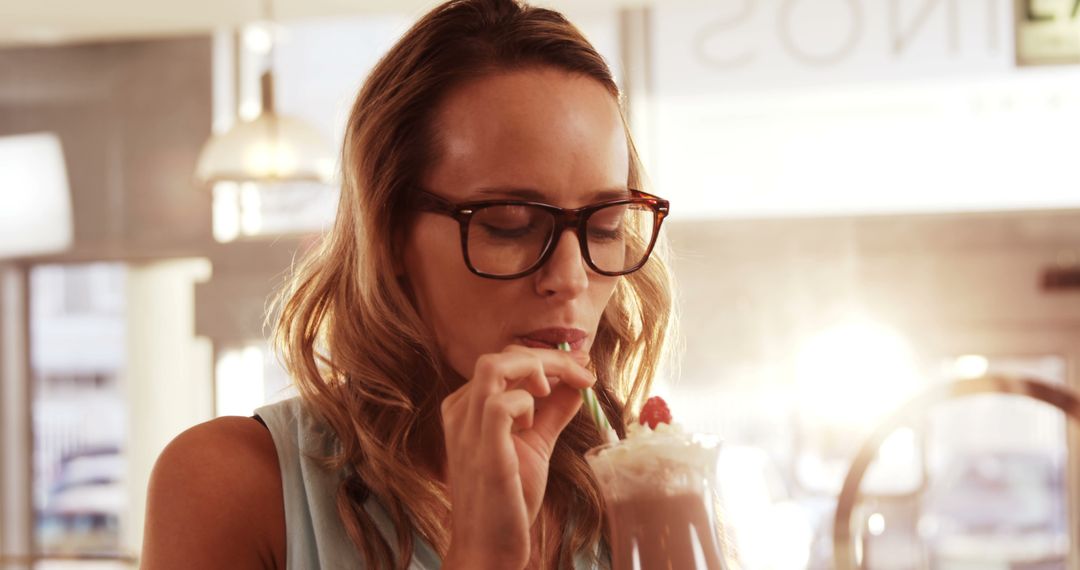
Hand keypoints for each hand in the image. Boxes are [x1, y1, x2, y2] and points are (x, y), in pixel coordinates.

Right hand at [440, 345, 594, 568]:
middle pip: (502, 355)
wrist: (490, 547)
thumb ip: (552, 412)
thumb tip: (577, 383)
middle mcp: (461, 411)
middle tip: (584, 373)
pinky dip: (526, 403)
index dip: (546, 357)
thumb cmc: (508, 498)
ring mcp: (467, 429)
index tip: (582, 368)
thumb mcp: (535, 444)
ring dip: (537, 368)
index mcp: (467, 406)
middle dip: (550, 357)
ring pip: (494, 366)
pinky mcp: (483, 450)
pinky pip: (500, 404)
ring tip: (554, 390)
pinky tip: (532, 424)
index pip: (505, 359)